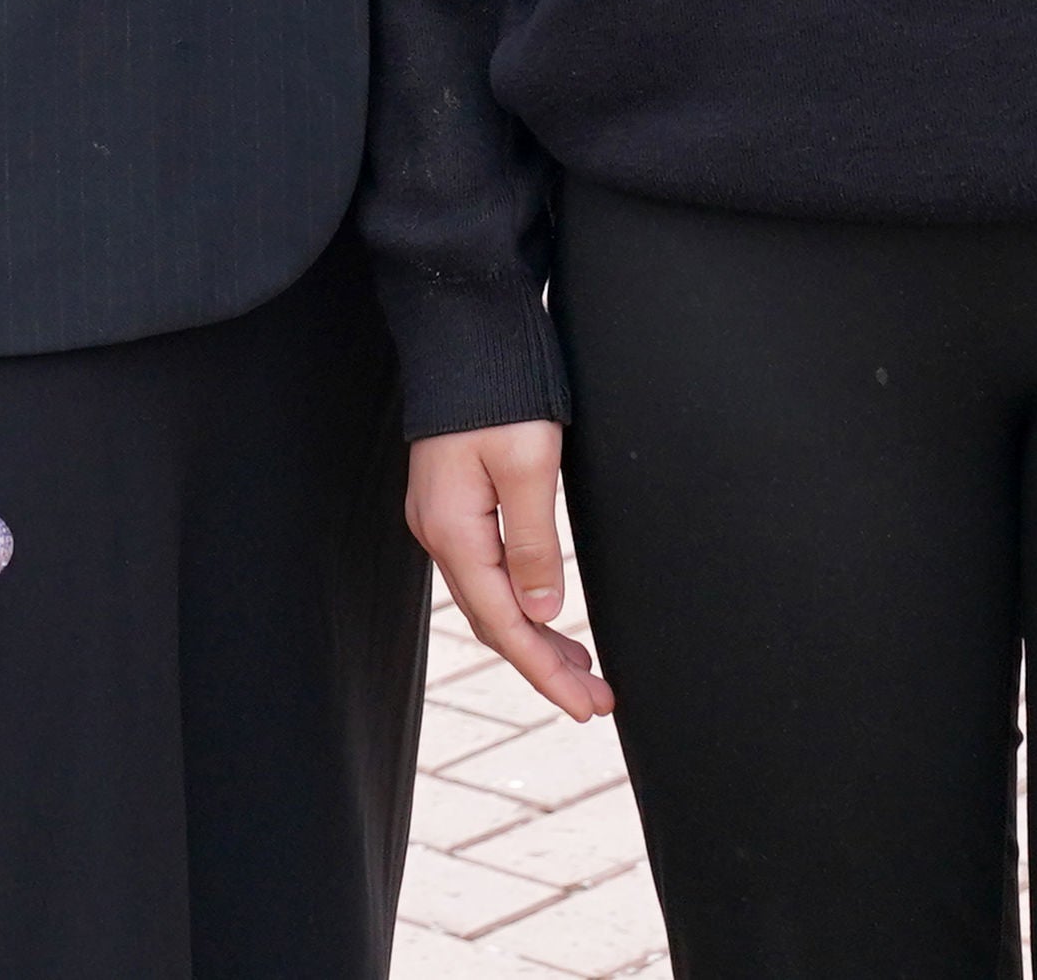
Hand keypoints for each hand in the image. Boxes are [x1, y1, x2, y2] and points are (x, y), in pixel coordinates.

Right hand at [407, 422, 614, 722]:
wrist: (464, 329)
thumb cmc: (501, 392)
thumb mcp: (529, 466)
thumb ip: (533, 544)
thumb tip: (541, 614)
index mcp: (454, 531)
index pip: (504, 625)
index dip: (545, 672)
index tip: (586, 707)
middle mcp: (439, 531)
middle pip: (494, 620)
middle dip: (544, 663)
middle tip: (597, 699)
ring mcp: (441, 516)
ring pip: (490, 597)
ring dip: (534, 636)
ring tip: (582, 668)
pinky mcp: (452, 500)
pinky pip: (484, 570)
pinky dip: (518, 600)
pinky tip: (542, 610)